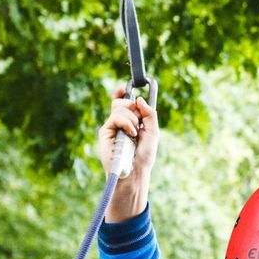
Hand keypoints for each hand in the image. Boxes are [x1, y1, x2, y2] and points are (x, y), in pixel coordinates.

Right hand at [96, 86, 157, 221]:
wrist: (135, 171)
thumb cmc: (144, 156)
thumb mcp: (153, 132)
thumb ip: (149, 114)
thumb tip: (139, 98)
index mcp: (131, 122)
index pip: (124, 103)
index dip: (123, 94)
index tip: (123, 88)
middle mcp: (120, 123)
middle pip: (122, 102)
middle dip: (133, 106)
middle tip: (139, 121)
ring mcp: (112, 127)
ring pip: (120, 108)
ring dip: (132, 118)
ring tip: (135, 133)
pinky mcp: (105, 132)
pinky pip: (115, 117)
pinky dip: (127, 123)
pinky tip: (131, 133)